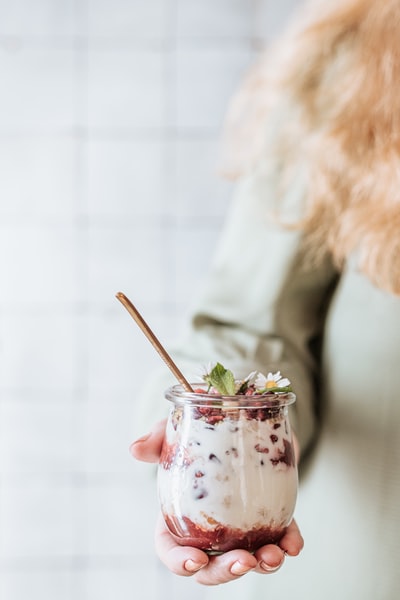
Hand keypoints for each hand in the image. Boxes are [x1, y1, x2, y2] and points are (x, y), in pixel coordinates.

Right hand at [130, 420, 303, 584]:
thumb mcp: (177, 428)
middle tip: (244, 560)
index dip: (179, 562)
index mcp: (179, 512)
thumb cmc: (201, 425)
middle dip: (226, 572)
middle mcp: (209, 525)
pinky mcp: (268, 513)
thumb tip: (135, 450)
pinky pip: (279, 538)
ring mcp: (239, 524)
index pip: (171, 548)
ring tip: (274, 555)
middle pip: (210, 566)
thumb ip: (157, 438)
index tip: (197, 560)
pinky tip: (293, 544)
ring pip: (247, 559)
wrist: (238, 410)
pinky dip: (287, 545)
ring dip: (262, 565)